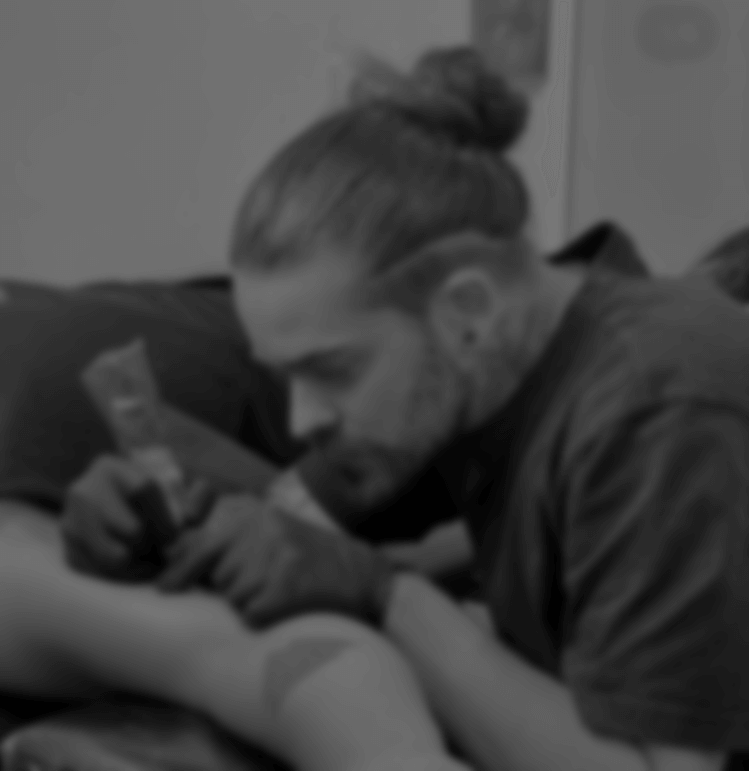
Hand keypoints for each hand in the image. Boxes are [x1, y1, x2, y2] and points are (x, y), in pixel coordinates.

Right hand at [61, 454, 211, 580]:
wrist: (113, 509)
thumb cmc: (153, 499)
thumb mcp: (176, 488)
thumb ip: (198, 497)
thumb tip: (194, 518)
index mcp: (111, 467)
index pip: (144, 490)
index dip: (166, 517)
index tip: (176, 534)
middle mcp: (84, 491)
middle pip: (133, 530)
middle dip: (155, 543)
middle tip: (164, 547)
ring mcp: (71, 522)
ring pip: (118, 557)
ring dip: (141, 563)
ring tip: (150, 556)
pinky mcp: (69, 551)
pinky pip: (104, 574)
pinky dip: (124, 575)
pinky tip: (133, 563)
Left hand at [158, 494, 400, 627]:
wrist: (364, 575)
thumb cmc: (310, 558)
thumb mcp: (271, 532)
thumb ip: (229, 536)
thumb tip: (173, 553)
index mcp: (256, 513)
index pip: (201, 541)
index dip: (180, 567)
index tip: (165, 587)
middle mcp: (264, 528)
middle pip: (215, 574)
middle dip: (230, 586)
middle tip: (263, 584)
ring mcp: (277, 555)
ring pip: (232, 597)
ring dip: (249, 603)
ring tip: (280, 592)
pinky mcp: (289, 584)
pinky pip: (252, 615)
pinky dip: (265, 619)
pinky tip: (286, 607)